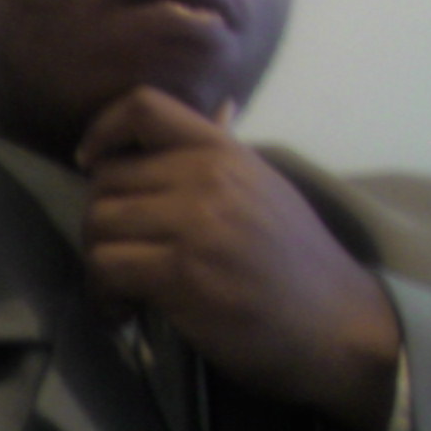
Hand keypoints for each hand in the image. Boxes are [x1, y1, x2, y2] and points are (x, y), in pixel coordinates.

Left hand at [77, 86, 400, 430]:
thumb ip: (227, 151)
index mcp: (224, 150)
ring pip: (97, 224)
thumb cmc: (298, 259)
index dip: (102, 129)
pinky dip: (103, 296)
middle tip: (116, 253)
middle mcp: (207, 176)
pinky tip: (124, 312)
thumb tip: (220, 106)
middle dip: (98, 219)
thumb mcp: (265, 186)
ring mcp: (195, 224)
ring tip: (119, 289)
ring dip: (97, 262)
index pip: (142, 106)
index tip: (92, 162)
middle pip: (106, 178)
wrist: (338, 325)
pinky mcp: (183, 274)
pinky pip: (107, 269)